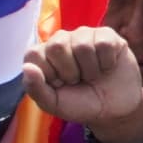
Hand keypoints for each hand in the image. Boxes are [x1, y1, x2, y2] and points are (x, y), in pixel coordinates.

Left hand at [25, 28, 142, 142]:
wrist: (115, 108)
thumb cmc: (81, 104)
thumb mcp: (53, 103)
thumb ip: (35, 88)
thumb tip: (27, 67)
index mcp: (42, 55)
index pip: (34, 54)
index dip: (48, 74)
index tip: (59, 85)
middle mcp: (60, 40)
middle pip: (57, 45)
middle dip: (70, 71)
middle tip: (77, 80)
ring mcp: (84, 35)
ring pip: (83, 45)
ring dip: (91, 69)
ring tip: (93, 75)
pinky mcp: (107, 35)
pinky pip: (104, 44)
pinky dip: (107, 62)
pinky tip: (106, 67)